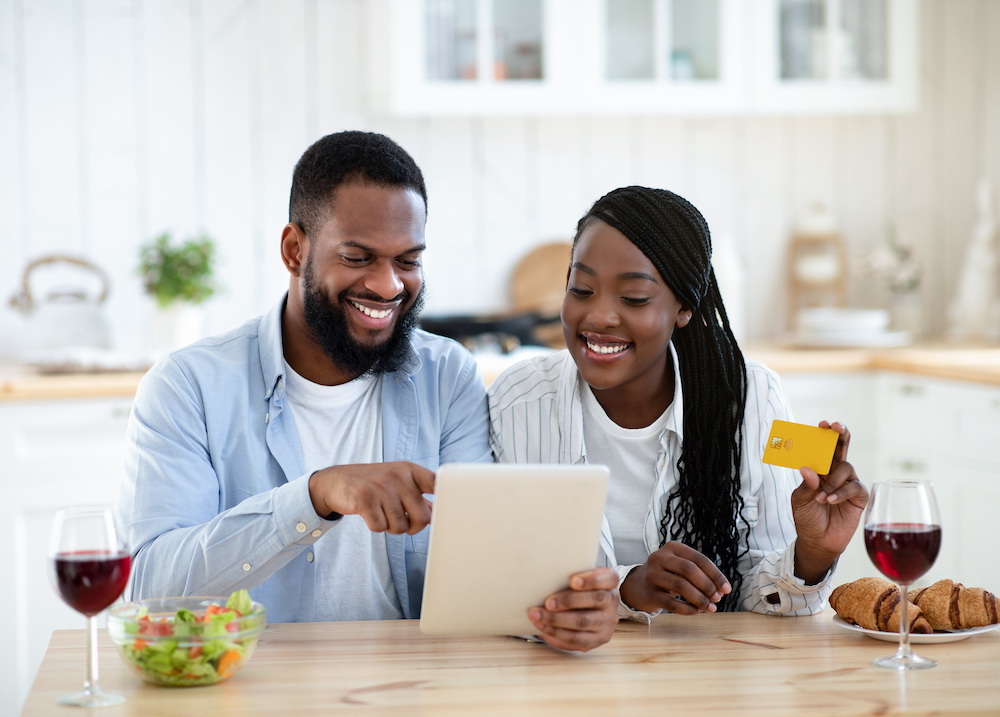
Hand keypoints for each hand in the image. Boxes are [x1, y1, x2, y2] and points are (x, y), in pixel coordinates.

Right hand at [308, 461, 434, 534]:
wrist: (336, 481)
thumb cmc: (373, 483)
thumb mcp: (397, 483)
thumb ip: (417, 496)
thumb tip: (436, 513)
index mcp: (409, 470)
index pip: (437, 484)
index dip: (445, 499)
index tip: (446, 510)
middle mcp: (397, 476)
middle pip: (422, 516)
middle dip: (414, 527)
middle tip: (405, 524)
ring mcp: (380, 487)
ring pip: (401, 526)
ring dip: (392, 528)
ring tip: (383, 515)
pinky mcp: (364, 500)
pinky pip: (380, 528)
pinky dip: (376, 527)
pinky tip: (371, 516)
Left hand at [527, 568, 618, 651]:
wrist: (593, 607)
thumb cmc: (581, 587)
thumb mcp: (582, 574)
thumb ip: (571, 573)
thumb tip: (544, 576)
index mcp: (610, 581)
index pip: (609, 578)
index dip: (591, 580)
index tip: (572, 580)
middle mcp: (612, 601)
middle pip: (595, 600)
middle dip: (568, 601)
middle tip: (547, 602)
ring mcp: (607, 622)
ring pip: (583, 622)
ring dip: (556, 620)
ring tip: (537, 616)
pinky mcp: (598, 639)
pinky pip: (576, 639)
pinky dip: (556, 633)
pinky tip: (542, 628)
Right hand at [620, 542, 730, 614]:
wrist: (637, 586)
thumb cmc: (667, 575)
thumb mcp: (679, 566)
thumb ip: (699, 574)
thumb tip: (721, 591)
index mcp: (672, 547)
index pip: (699, 559)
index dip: (715, 574)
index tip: (727, 589)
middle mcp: (660, 557)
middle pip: (689, 570)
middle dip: (708, 586)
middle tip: (718, 599)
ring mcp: (652, 575)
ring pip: (681, 586)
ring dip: (700, 599)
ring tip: (710, 608)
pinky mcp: (649, 593)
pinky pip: (672, 603)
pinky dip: (687, 609)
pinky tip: (696, 611)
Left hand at [790, 421, 868, 582]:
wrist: (817, 541)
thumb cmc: (807, 517)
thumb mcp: (799, 500)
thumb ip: (805, 484)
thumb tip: (807, 469)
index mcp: (820, 468)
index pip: (824, 446)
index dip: (826, 433)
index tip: (822, 424)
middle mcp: (836, 472)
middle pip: (842, 447)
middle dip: (840, 434)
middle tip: (835, 426)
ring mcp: (848, 483)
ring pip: (846, 468)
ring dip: (832, 481)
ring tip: (820, 497)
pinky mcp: (859, 497)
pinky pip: (855, 487)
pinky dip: (841, 492)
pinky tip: (829, 500)